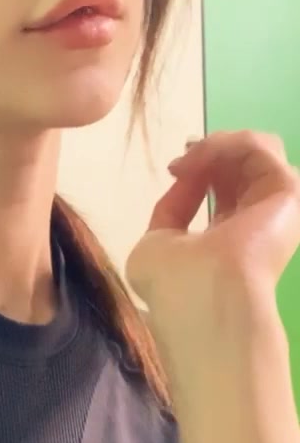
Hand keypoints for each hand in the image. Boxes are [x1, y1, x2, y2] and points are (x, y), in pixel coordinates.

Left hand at [125, 130, 299, 332]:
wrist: (205, 299)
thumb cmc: (176, 284)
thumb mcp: (155, 243)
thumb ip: (171, 209)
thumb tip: (185, 176)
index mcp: (231, 236)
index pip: (226, 188)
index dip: (202, 167)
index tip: (176, 166)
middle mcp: (257, 220)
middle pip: (243, 164)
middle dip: (211, 150)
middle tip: (185, 155)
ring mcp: (276, 206)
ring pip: (258, 150)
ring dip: (219, 144)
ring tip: (192, 157)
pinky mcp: (288, 192)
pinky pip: (261, 147)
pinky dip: (229, 142)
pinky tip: (202, 157)